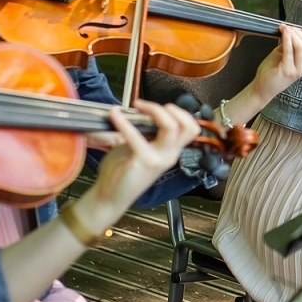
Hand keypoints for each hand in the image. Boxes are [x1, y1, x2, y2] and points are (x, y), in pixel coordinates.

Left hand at [82, 101, 201, 218]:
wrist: (110, 196)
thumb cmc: (122, 171)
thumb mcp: (140, 148)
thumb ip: (146, 133)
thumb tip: (142, 113)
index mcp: (171, 151)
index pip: (191, 128)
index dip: (179, 113)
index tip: (158, 107)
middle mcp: (170, 155)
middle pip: (186, 125)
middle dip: (168, 108)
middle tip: (146, 105)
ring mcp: (159, 159)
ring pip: (171, 127)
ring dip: (154, 110)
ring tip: (136, 105)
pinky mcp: (143, 161)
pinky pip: (137, 135)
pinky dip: (124, 122)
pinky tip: (114, 114)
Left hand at [254, 25, 301, 99]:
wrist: (262, 87)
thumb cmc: (272, 72)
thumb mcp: (283, 54)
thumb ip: (289, 44)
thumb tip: (291, 31)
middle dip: (299, 31)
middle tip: (288, 28)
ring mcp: (297, 70)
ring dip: (293, 34)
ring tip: (284, 29)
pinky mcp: (287, 70)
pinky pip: (290, 50)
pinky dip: (287, 38)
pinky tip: (283, 32)